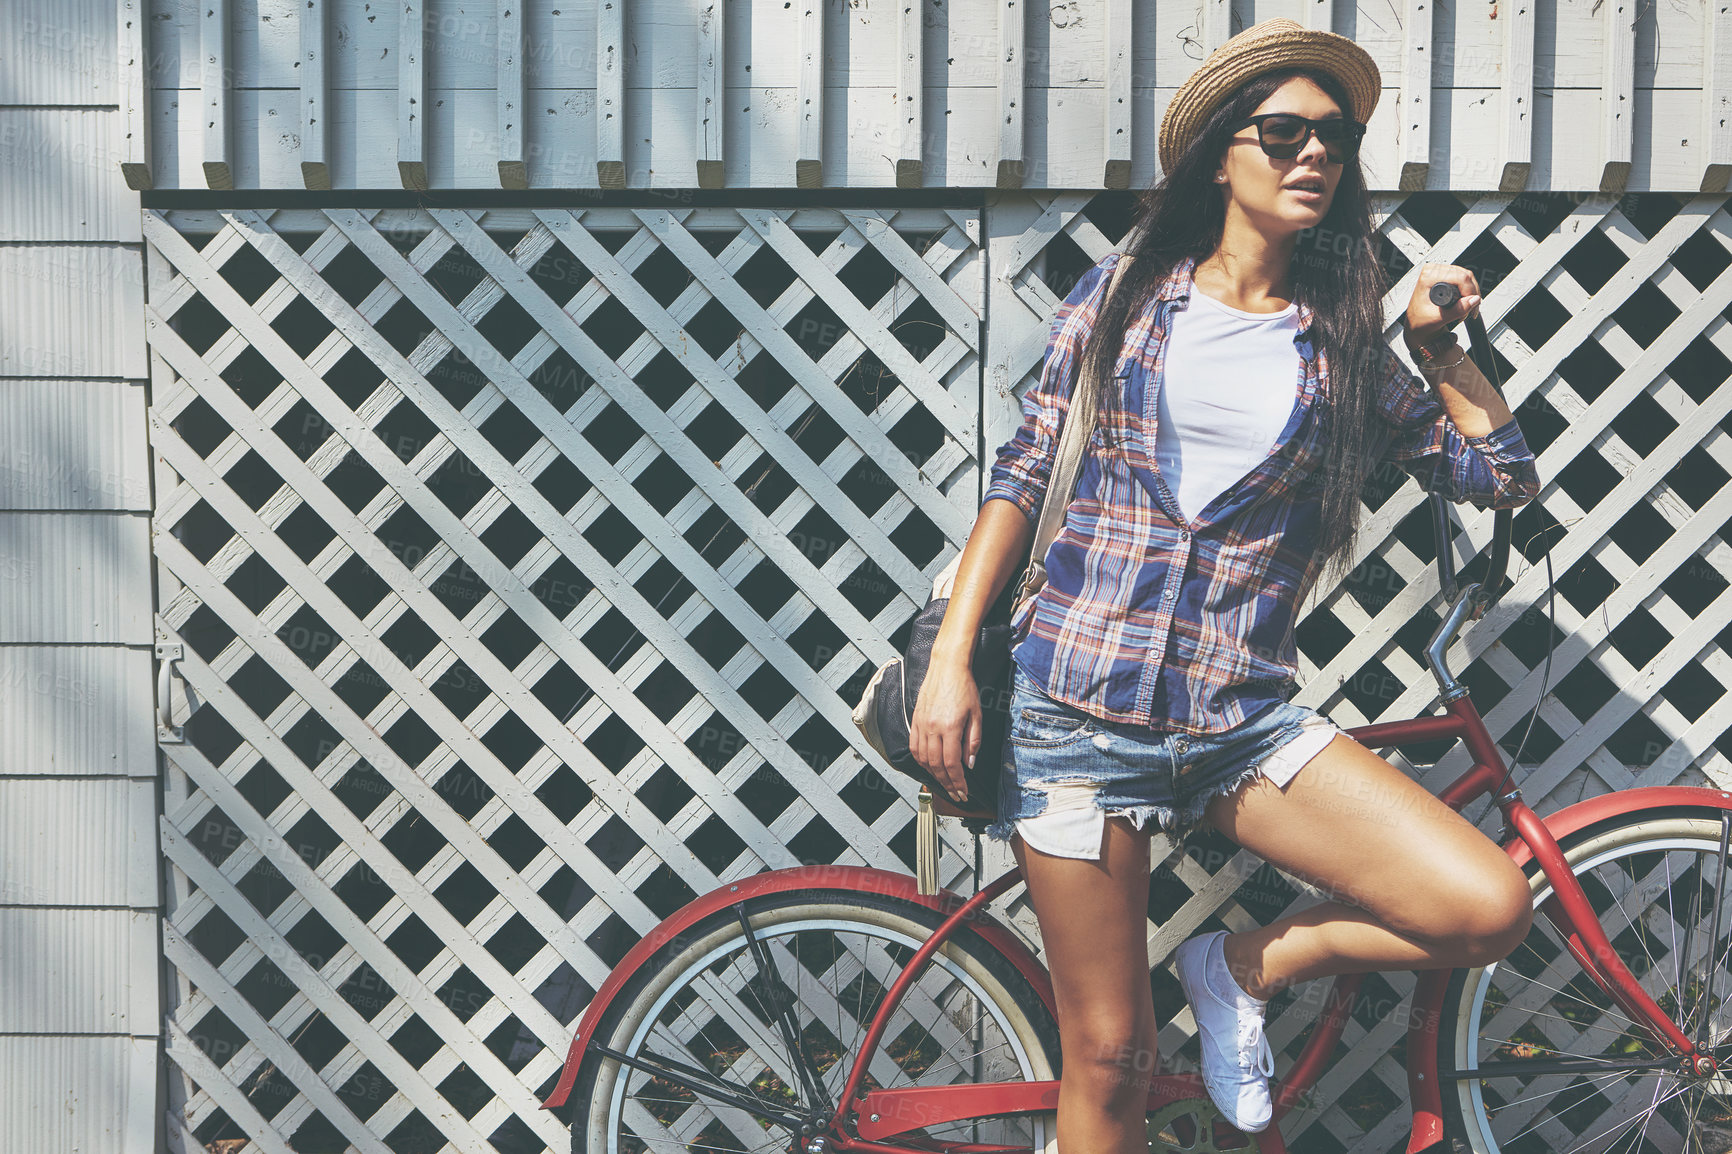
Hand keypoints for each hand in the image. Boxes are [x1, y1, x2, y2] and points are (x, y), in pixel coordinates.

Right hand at [908, 664, 981, 803]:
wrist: (947, 667)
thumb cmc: (964, 687)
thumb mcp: (977, 715)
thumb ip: (973, 741)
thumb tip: (969, 764)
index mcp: (949, 727)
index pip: (952, 764)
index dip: (957, 782)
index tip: (963, 792)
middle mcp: (932, 728)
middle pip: (937, 765)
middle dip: (947, 783)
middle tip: (955, 794)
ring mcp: (921, 725)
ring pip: (923, 759)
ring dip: (933, 775)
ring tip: (944, 783)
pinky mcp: (915, 721)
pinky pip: (914, 747)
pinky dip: (921, 761)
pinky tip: (929, 766)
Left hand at [1404, 263, 1480, 353]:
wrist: (1415, 325)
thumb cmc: (1419, 322)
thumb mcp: (1437, 319)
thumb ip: (1456, 310)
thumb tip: (1474, 300)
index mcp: (1428, 277)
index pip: (1460, 277)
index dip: (1470, 293)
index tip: (1471, 307)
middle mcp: (1433, 270)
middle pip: (1466, 276)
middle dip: (1472, 295)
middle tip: (1471, 311)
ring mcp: (1439, 272)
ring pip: (1467, 278)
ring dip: (1471, 295)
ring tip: (1466, 310)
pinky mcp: (1444, 276)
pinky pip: (1464, 280)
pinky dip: (1467, 293)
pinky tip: (1464, 303)